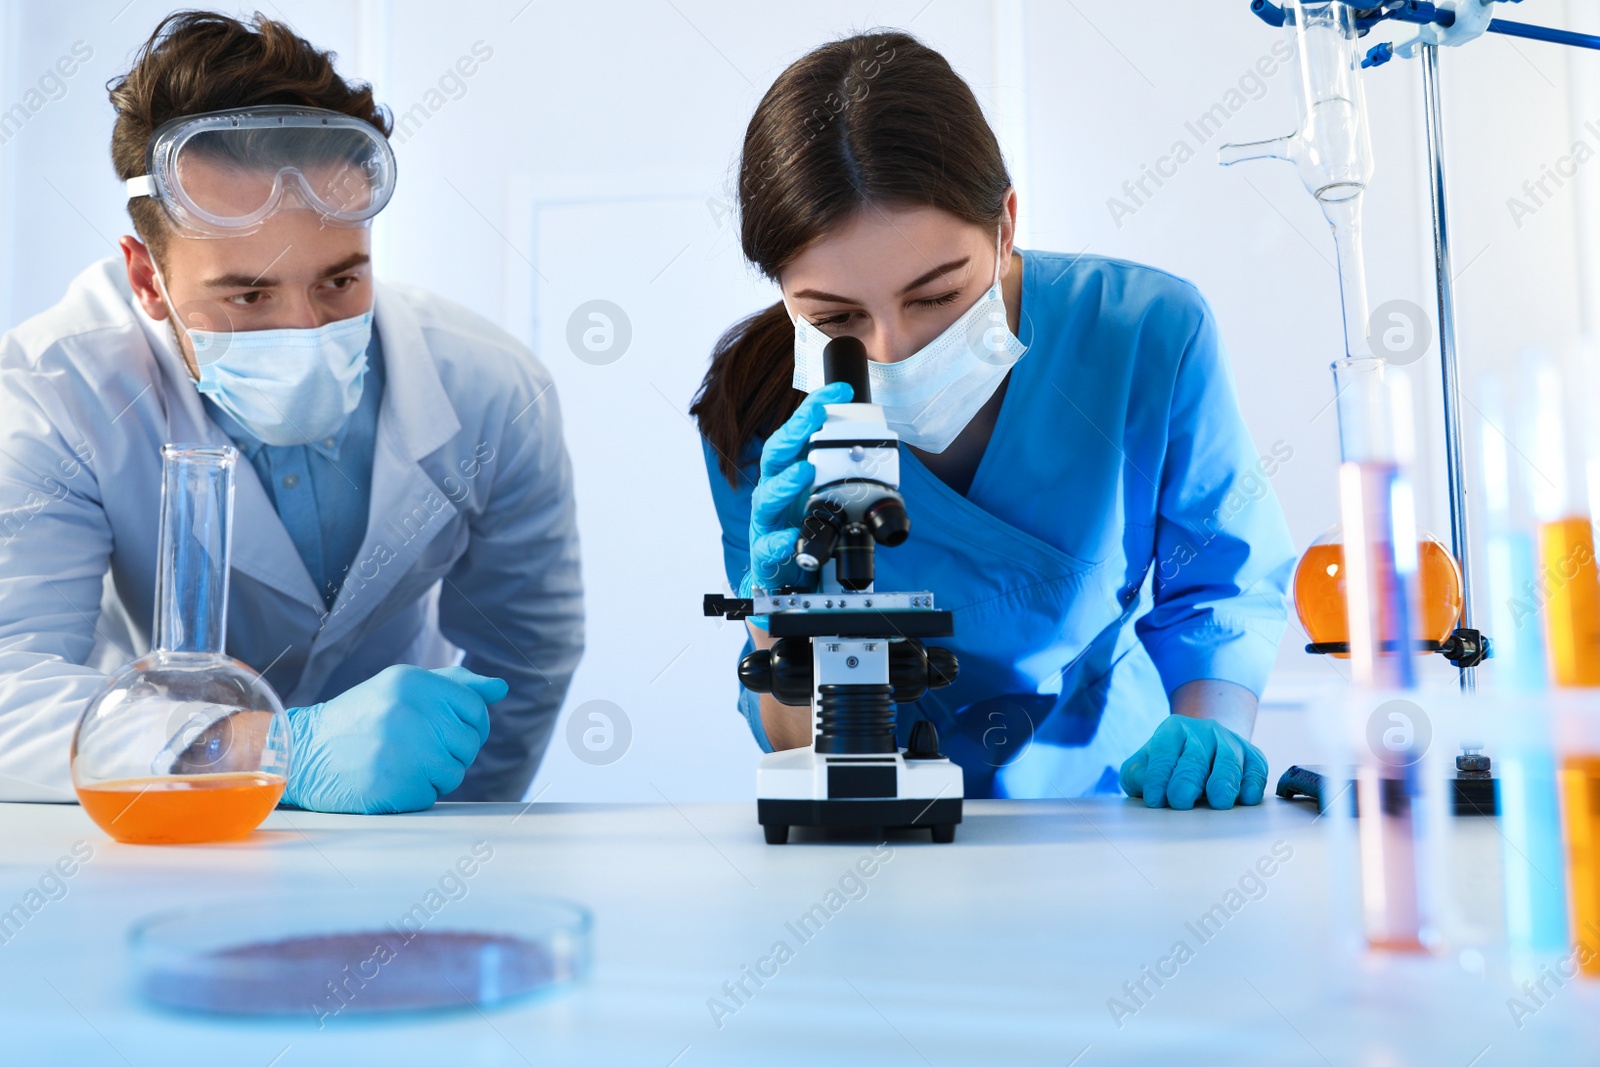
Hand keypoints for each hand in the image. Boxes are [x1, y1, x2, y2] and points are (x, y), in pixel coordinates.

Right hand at [283, 665, 507, 813]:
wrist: (303, 754)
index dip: (471, 726)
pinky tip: (388, 780)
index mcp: (414, 683)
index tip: (450, 733)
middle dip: (451, 752)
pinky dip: (416, 793)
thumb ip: (454, 686)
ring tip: (399, 763)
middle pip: (469, 743)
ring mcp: (404, 750)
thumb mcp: (401, 688)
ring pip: (455, 772)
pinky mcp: (397, 784)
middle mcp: (411, 712)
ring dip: (434, 775)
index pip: (475, 709)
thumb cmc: (360, 720)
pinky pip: (432, 795)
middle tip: (416, 750)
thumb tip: (500, 688)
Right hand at [740, 380, 852, 596]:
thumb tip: (874, 450)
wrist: (785, 580)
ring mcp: (766, 523)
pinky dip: (780, 542)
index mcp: (788, 475)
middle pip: (775, 456)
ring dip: (786, 483)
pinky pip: (769, 546)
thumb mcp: (823, 498)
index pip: (796, 435)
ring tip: (806, 471)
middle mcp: (773, 493)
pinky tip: (791, 538)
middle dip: (794, 433)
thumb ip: (840, 475)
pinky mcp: (765, 555)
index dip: (813, 410)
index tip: (838, 390)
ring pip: (768, 498)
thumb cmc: (802, 531)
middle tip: (815, 416)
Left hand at [1119, 714, 1267, 809]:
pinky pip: (1256, 769)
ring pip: (1228, 761)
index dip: (1157, 777)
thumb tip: (1146, 787)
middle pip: (1195, 757)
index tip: (1154, 800)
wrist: (1207, 744)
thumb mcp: (1144, 764)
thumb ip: (1136, 774)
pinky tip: (1246, 798)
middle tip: (1181, 801)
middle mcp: (1204, 731)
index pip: (1163, 753)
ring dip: (1224, 782)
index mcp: (1173, 730)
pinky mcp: (1253, 756)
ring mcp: (1231, 742)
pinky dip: (1252, 783)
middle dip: (1188, 780)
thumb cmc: (1169, 763)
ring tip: (1218, 802)